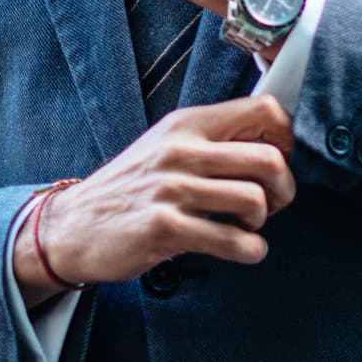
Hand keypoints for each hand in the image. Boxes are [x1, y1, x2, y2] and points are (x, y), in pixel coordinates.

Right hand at [14, 96, 295, 305]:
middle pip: (270, 158)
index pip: (263, 110)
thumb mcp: (167, 146)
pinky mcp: (166, 228)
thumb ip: (213, 140)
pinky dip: (250, 251)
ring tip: (244, 226)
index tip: (280, 160)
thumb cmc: (130, 188)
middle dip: (284, 188)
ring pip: (255, 200)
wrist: (74, 225)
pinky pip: (235, 241)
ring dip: (262, 222)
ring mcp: (171, 189)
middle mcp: (180, 150)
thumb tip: (274, 141)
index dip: (287, 138)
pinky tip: (237, 248)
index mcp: (186, 123)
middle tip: (270, 203)